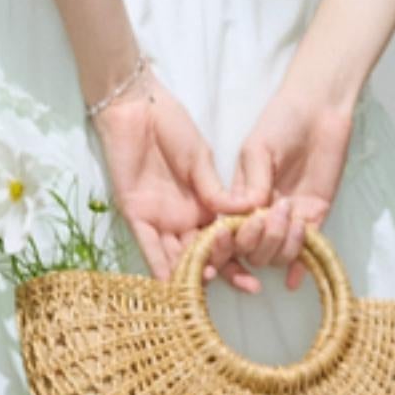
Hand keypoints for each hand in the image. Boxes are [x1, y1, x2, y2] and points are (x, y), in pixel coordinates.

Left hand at [92, 73, 266, 288]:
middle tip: (248, 286)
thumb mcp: (200, 159)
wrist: (137, 108)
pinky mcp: (136, 214)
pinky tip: (172, 283)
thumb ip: (216, 190)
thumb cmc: (171, 126)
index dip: (241, 256)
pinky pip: (148, 245)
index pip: (225, 237)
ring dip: (194, 273)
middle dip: (225, 271)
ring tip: (213, 287)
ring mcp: (160, 218)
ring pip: (178, 255)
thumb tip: (246, 213)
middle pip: (205, 253)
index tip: (259, 274)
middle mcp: (183, 217)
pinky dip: (159, 265)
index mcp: (204, 203)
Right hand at [222, 83, 357, 290]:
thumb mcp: (258, 148)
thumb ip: (254, 181)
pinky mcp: (315, 216)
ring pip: (277, 254)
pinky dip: (299, 266)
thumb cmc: (282, 121)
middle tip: (272, 212)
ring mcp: (288, 218)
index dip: (226, 245)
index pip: (227, 234)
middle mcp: (261, 214)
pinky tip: (295, 278)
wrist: (319, 110)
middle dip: (259, 240)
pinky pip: (307, 250)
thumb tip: (250, 213)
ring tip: (292, 214)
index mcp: (240, 198)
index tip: (231, 237)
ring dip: (282, 244)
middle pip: (252, 250)